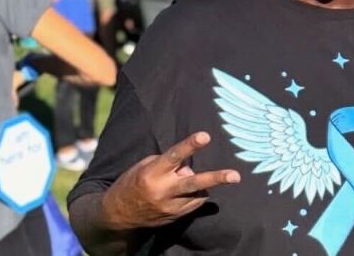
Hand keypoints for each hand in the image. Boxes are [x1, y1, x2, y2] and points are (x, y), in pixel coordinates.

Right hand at [100, 132, 239, 229]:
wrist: (117, 215)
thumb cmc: (133, 182)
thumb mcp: (145, 166)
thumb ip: (169, 163)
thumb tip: (190, 166)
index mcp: (153, 173)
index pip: (174, 156)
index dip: (190, 146)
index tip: (205, 136)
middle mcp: (163, 190)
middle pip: (194, 183)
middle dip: (216, 178)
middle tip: (235, 176)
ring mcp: (170, 206)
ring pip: (198, 193)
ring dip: (204, 185)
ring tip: (209, 179)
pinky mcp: (175, 216)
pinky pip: (194, 202)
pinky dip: (196, 194)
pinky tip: (189, 190)